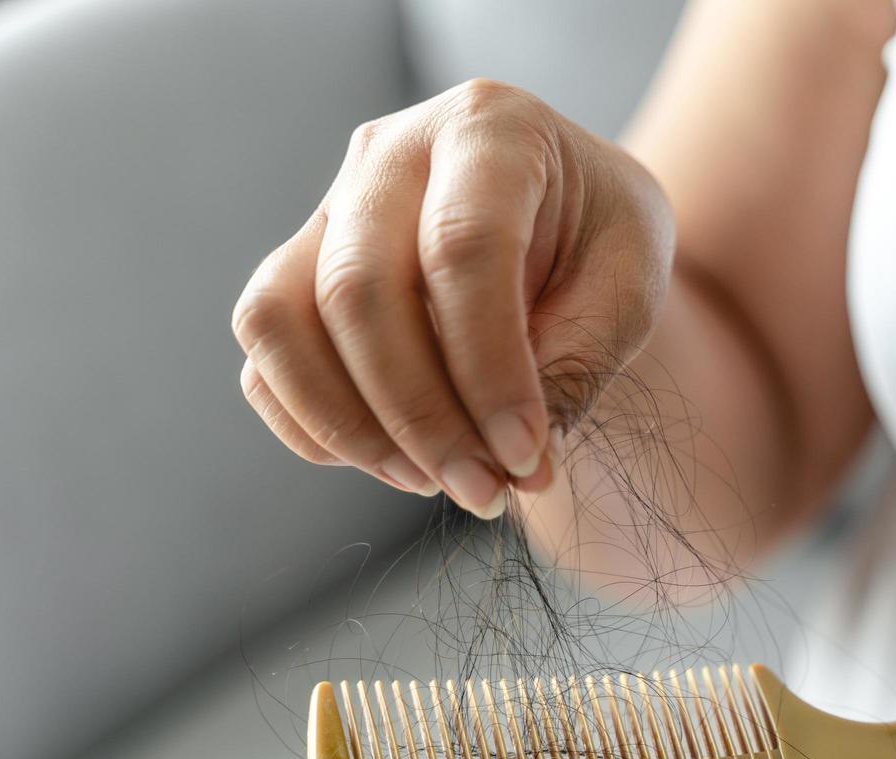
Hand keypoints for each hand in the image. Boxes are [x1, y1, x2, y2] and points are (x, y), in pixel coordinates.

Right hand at [232, 79, 673, 515]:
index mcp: (490, 129)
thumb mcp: (629, 285)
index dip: (489, 370)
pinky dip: (313, 425)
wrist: (566, 217)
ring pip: (280, 319)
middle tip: (485, 492)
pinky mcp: (294, 269)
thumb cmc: (601, 243)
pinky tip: (392, 462)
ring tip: (433, 482)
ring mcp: (328, 209)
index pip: (463, 248)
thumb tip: (518, 465)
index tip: (527, 457)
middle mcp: (390, 153)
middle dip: (422, 416)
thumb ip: (578, 362)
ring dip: (351, 426)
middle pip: (358, 289)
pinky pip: (265, 356)